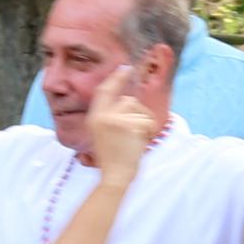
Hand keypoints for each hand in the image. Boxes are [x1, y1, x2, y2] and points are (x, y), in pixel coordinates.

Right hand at [81, 62, 154, 176]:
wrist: (114, 176)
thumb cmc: (112, 160)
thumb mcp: (103, 135)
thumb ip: (111, 117)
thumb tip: (129, 102)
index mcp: (94, 118)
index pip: (104, 91)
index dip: (115, 78)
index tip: (125, 68)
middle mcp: (102, 116)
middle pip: (129, 101)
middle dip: (139, 114)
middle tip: (139, 132)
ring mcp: (115, 119)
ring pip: (140, 111)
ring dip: (145, 124)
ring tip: (136, 140)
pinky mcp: (128, 125)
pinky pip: (147, 121)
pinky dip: (149, 132)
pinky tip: (140, 143)